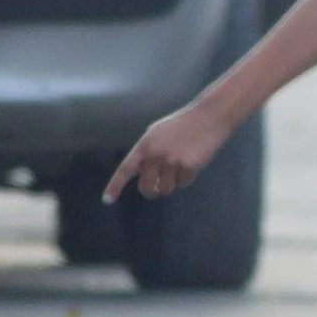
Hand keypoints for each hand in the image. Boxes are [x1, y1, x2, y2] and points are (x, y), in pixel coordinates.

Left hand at [104, 103, 233, 201]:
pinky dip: (188, 177)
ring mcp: (171, 160)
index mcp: (145, 145)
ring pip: (166, 188)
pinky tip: (193, 160)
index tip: (107, 200)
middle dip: (152, 190)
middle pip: (146, 188)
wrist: (208, 116)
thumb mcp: (158, 134)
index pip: (125, 169)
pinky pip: (183, 184)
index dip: (115, 185)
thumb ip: (147, 153)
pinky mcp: (188, 166)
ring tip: (181, 163)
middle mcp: (155, 154)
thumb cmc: (183, 125)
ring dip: (173, 182)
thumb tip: (144, 178)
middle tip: (158, 185)